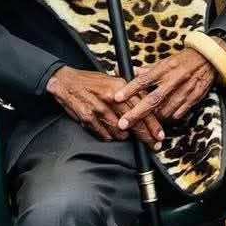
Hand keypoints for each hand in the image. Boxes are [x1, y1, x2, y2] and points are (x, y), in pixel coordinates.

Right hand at [47, 67, 163, 146]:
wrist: (66, 82)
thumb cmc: (91, 82)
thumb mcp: (114, 80)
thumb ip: (130, 93)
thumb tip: (146, 108)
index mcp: (120, 86)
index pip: (142, 108)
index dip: (153, 124)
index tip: (160, 135)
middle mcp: (112, 97)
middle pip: (134, 122)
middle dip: (146, 137)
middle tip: (154, 145)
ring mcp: (99, 108)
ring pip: (119, 132)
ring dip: (124, 136)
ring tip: (125, 135)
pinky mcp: (88, 118)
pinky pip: (104, 134)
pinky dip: (108, 136)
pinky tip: (109, 132)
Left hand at [113, 48, 216, 126]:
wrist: (209, 60)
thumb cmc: (184, 60)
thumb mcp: (164, 61)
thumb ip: (146, 70)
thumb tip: (128, 71)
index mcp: (165, 69)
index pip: (143, 80)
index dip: (129, 89)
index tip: (117, 98)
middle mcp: (173, 80)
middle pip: (152, 100)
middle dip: (136, 113)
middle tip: (123, 123)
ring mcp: (184, 90)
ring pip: (165, 110)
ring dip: (153, 119)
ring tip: (143, 122)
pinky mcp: (193, 99)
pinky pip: (178, 114)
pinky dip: (168, 118)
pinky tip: (162, 119)